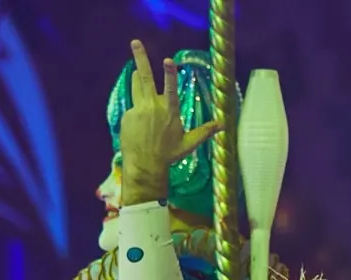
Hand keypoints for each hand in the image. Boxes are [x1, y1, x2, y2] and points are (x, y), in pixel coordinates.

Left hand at [118, 40, 221, 205]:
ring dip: (137, 76)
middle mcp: (153, 107)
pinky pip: (133, 108)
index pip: (170, 88)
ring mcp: (138, 110)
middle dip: (141, 58)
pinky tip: (140, 125)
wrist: (145, 166)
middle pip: (145, 77)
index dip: (170, 73)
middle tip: (135, 42)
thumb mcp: (189, 143)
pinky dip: (137, 112)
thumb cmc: (169, 155)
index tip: (168, 59)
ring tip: (137, 69)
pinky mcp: (128, 115)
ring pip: (137, 86)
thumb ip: (205, 131)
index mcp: (169, 111)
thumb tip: (223, 125)